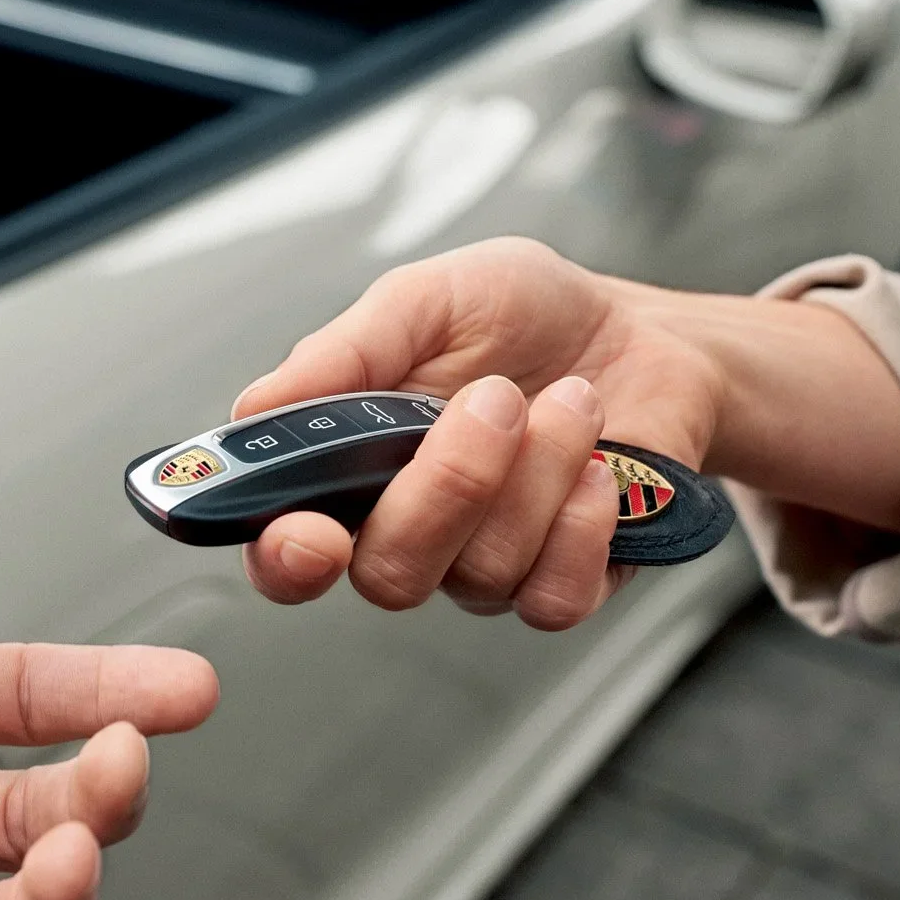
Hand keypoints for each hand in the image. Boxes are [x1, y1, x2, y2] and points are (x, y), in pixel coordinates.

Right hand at [231, 237, 899, 629]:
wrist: (644, 336)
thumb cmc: (523, 316)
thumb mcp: (425, 301)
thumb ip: (342, 354)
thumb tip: (254, 411)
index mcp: (345, 471)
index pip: (284, 551)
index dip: (286, 559)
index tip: (311, 533)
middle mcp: (403, 533)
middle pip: (388, 572)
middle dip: (449, 485)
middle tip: (496, 399)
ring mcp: (479, 568)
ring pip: (482, 574)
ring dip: (539, 471)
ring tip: (570, 400)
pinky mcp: (560, 584)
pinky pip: (553, 598)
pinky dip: (585, 523)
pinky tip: (601, 465)